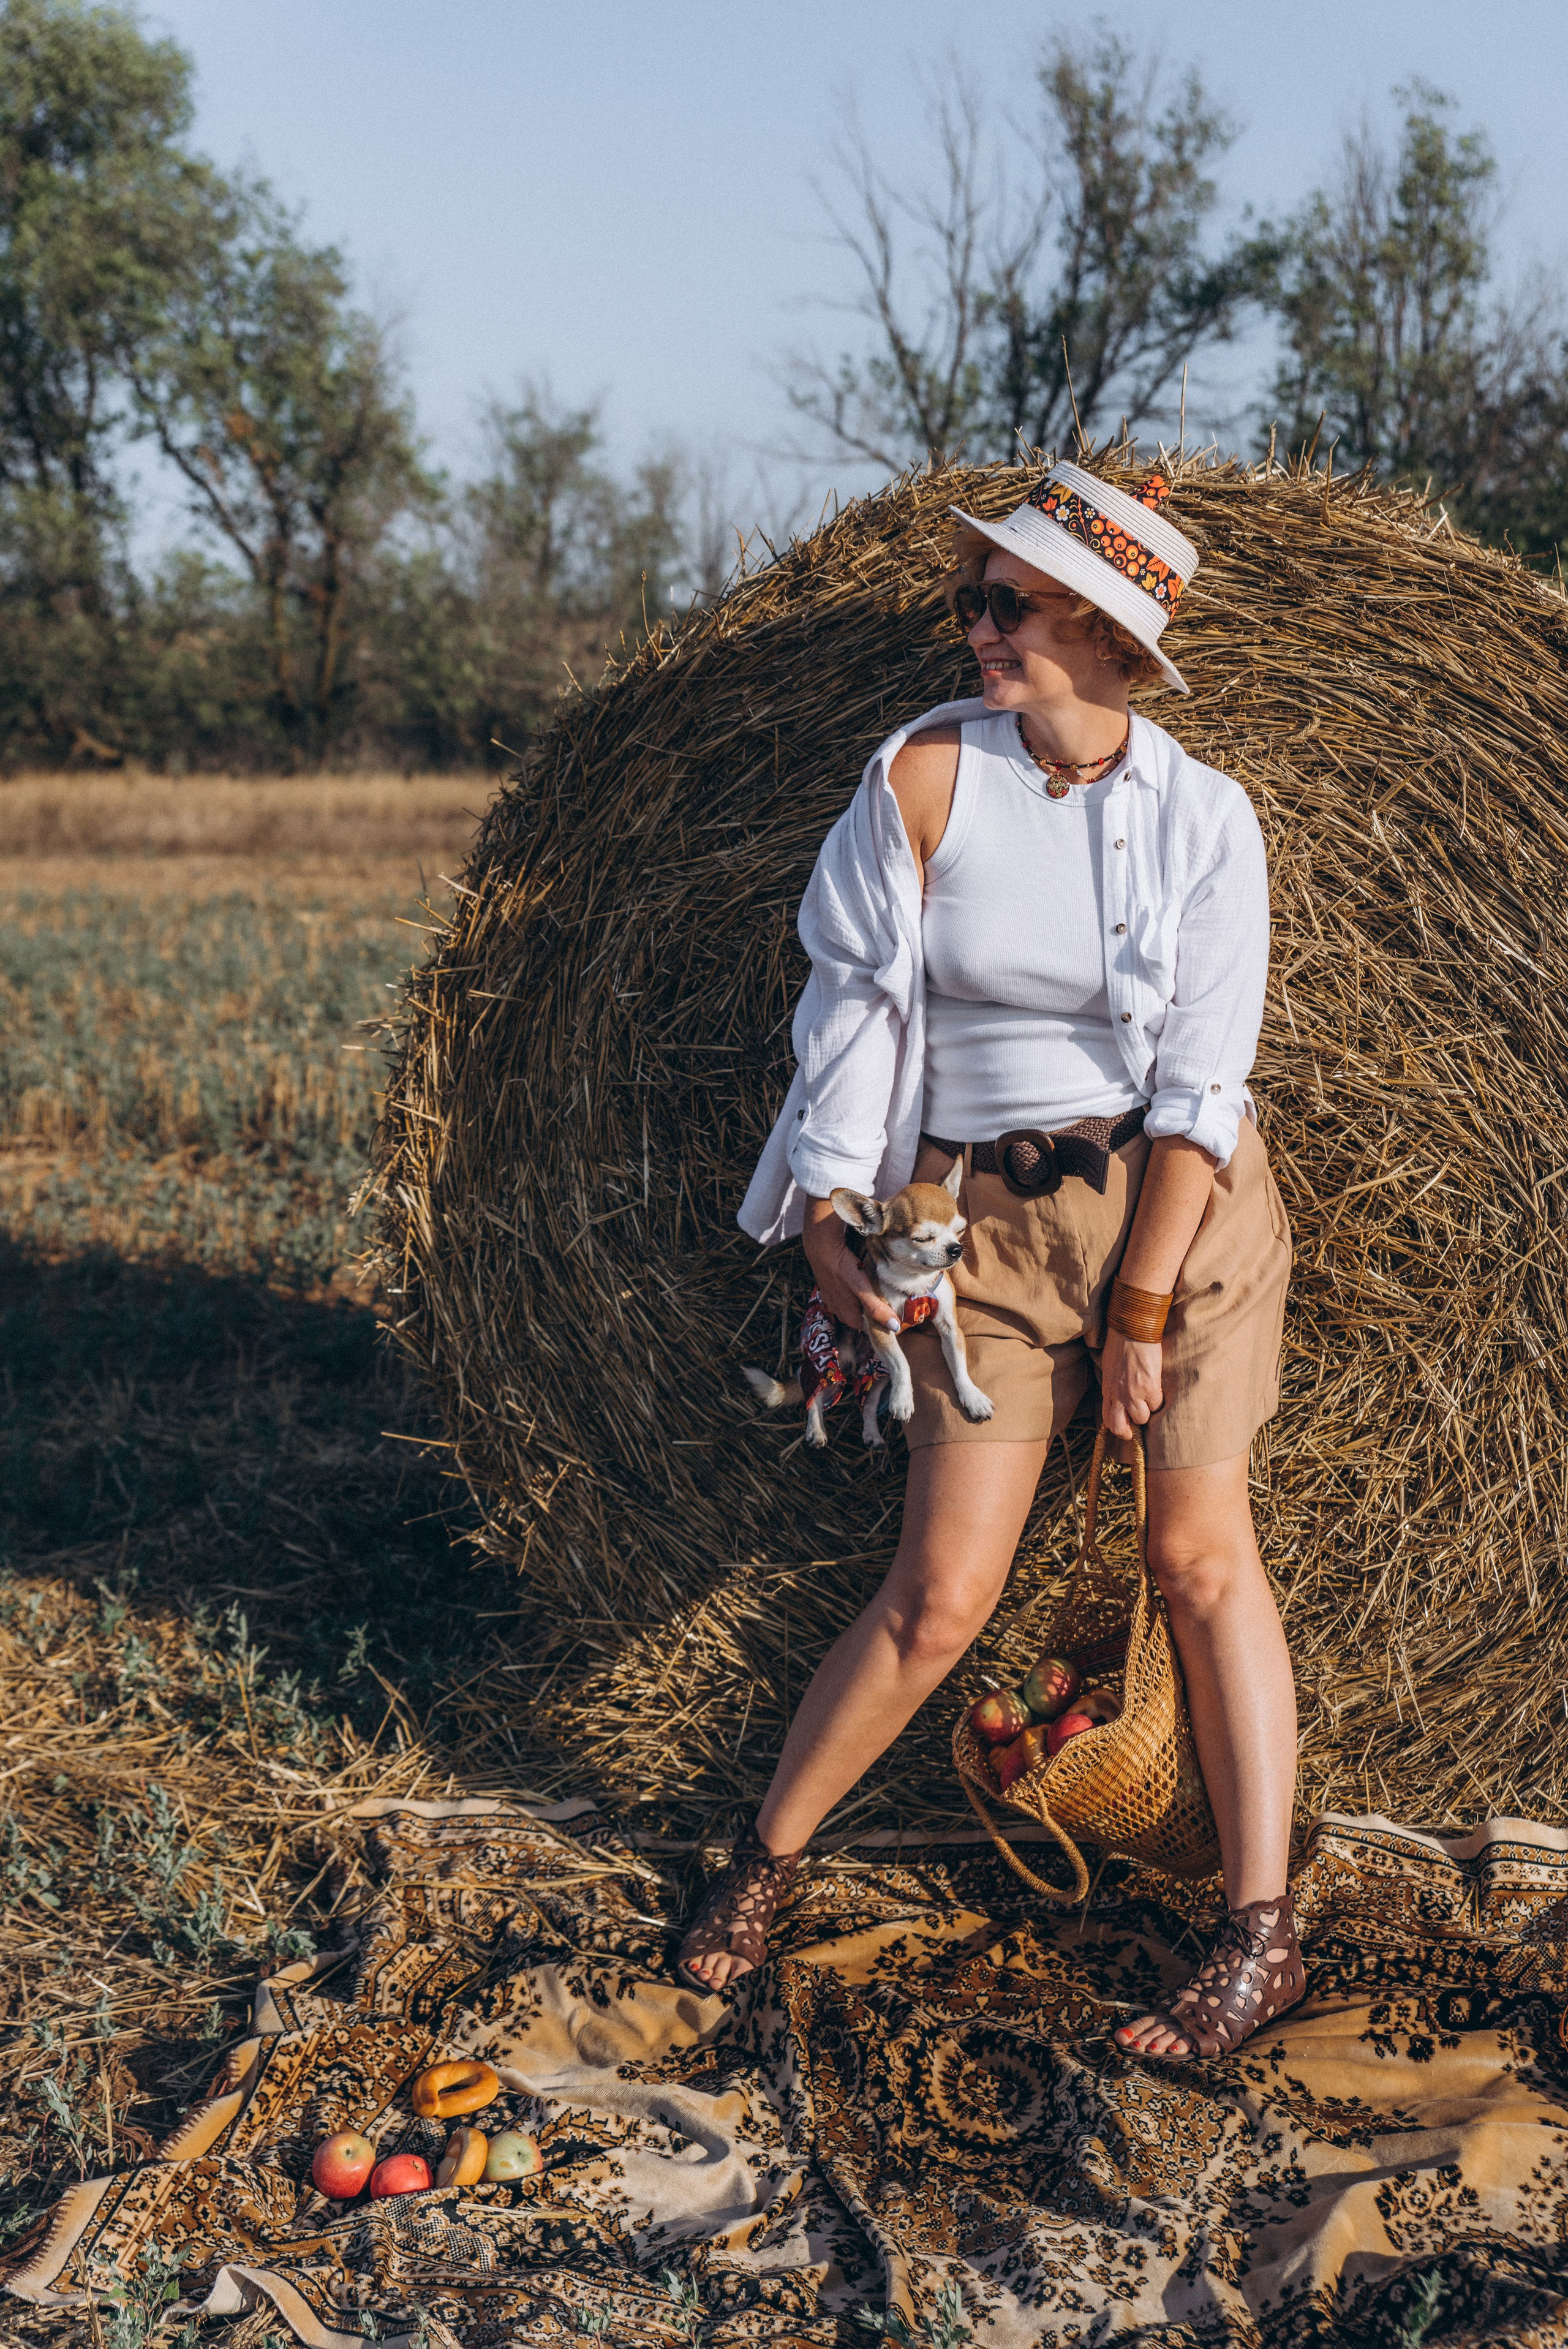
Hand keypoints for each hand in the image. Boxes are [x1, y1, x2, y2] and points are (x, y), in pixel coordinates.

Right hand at [802, 1208, 897, 1330]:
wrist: (821, 1247)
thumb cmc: (842, 1267)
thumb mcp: (861, 1288)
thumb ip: (876, 1308)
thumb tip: (894, 1327)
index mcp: (848, 1315)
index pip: (869, 1328)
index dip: (883, 1323)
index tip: (897, 1316)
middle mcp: (839, 1311)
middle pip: (862, 1317)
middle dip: (875, 1312)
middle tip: (892, 1302)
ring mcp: (833, 1299)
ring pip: (855, 1306)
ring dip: (866, 1302)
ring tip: (879, 1292)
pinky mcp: (831, 1288)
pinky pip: (848, 1296)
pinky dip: (857, 1293)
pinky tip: (862, 1283)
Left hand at [1101, 1327, 1163, 1438]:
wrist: (1132, 1330)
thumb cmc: (1119, 1346)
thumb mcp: (1109, 1369)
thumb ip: (1113, 1386)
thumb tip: (1118, 1398)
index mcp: (1107, 1390)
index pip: (1107, 1419)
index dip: (1116, 1427)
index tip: (1124, 1426)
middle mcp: (1118, 1395)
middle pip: (1119, 1427)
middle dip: (1129, 1432)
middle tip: (1137, 1425)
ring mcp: (1133, 1393)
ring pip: (1142, 1418)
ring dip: (1147, 1411)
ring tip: (1149, 1399)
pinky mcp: (1150, 1387)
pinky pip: (1157, 1404)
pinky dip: (1158, 1399)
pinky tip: (1157, 1388)